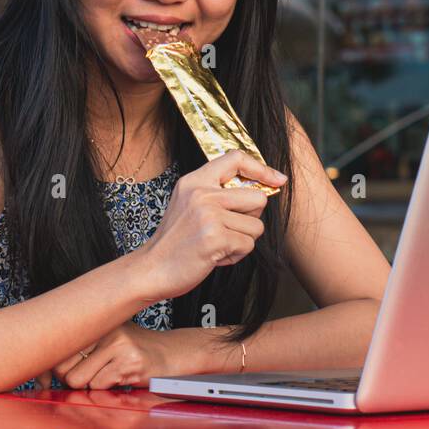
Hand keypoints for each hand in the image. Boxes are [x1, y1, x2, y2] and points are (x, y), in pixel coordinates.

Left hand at [51, 322, 183, 389]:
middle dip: (72, 378)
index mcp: (99, 322)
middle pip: (63, 367)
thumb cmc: (136, 350)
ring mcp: (120, 346)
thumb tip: (44, 372)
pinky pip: (99, 385)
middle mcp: (108, 330)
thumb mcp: (108, 338)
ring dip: (92, 384)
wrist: (173, 353)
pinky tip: (122, 377)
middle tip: (91, 374)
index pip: (58, 347)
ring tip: (109, 374)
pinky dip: (107, 387)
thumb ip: (80, 347)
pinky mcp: (130, 363)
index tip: (53, 376)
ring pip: (80, 379)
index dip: (52, 367)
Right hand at [133, 150, 285, 301]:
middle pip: (258, 197)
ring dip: (242, 240)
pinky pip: (248, 245)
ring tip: (217, 244)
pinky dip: (236, 255)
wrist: (151, 270)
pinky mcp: (215, 238)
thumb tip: (265, 186)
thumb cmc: (176, 240)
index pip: (236, 158)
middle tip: (230, 229)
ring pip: (256, 226)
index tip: (278, 179)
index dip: (262, 168)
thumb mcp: (190, 204)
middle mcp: (202, 194)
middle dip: (252, 218)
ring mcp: (208, 215)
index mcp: (195, 181)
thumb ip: (218, 192)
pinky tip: (214, 256)